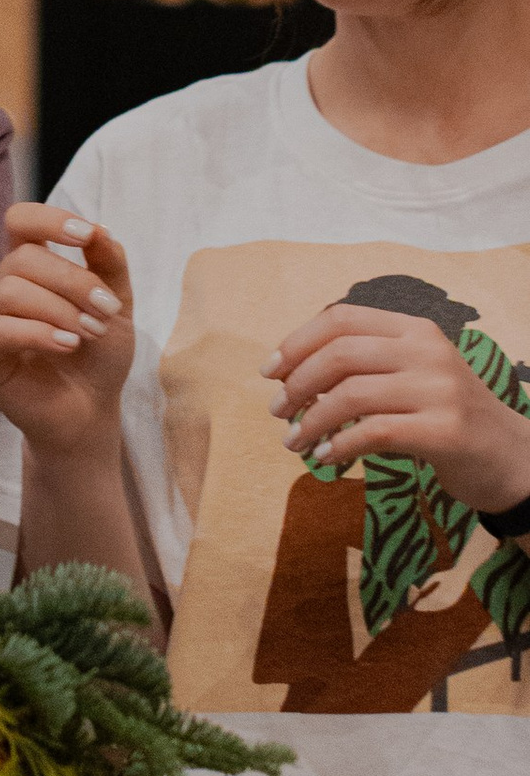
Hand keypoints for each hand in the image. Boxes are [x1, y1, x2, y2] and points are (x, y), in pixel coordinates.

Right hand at [0, 204, 133, 452]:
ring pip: (8, 291)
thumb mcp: (117, 306)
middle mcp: (0, 287)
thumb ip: (110, 267)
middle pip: (21, 258)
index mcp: (29, 267)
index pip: (19, 222)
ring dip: (58, 309)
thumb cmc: (97, 355)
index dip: (47, 219)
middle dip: (71, 280)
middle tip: (106, 310)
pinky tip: (67, 345)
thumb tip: (100, 230)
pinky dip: (37, 333)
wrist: (91, 410)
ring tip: (89, 333)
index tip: (84, 235)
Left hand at [266, 305, 529, 519]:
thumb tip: (290, 373)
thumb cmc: (447, 415)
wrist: (512, 457)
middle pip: (339, 354)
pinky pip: (374, 432)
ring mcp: (439, 390)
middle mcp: (428, 352)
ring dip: (310, 421)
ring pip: (350, 395)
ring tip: (294, 442)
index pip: (341, 318)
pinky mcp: (444, 431)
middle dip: (297, 384)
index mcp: (415, 329)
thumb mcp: (413, 374)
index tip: (271, 372)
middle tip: (277, 411)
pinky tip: (326, 456)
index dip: (296, 343)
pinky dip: (340, 445)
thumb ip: (365, 364)